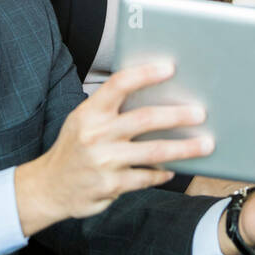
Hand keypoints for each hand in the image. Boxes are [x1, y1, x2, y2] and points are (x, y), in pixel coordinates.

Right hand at [14, 62, 212, 234]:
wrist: (49, 187)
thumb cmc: (74, 147)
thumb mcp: (83, 120)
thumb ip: (111, 107)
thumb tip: (153, 90)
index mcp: (89, 112)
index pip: (119, 85)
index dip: (145, 74)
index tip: (169, 67)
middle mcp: (96, 135)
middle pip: (144, 119)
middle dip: (177, 115)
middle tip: (201, 112)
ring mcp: (104, 161)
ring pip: (153, 151)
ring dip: (184, 148)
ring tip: (206, 144)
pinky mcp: (111, 185)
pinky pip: (146, 177)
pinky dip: (163, 172)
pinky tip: (173, 169)